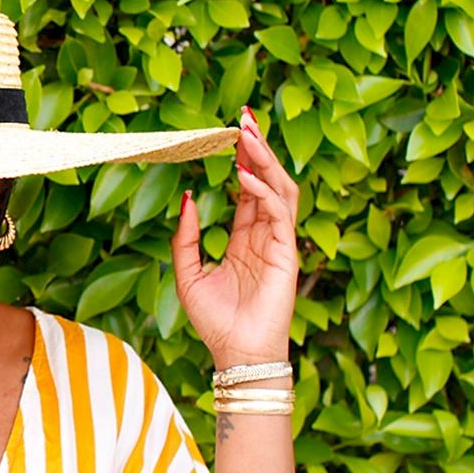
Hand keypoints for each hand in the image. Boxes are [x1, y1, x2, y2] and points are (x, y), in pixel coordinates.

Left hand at [171, 106, 300, 368]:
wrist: (234, 354)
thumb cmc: (214, 321)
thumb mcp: (187, 274)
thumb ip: (186, 237)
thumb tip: (189, 196)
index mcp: (246, 239)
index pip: (248, 190)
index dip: (243, 161)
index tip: (232, 133)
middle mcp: (266, 236)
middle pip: (268, 181)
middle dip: (259, 149)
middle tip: (245, 118)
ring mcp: (279, 243)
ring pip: (280, 189)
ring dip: (266, 161)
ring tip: (248, 135)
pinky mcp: (287, 253)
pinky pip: (279, 213)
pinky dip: (262, 191)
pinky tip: (243, 176)